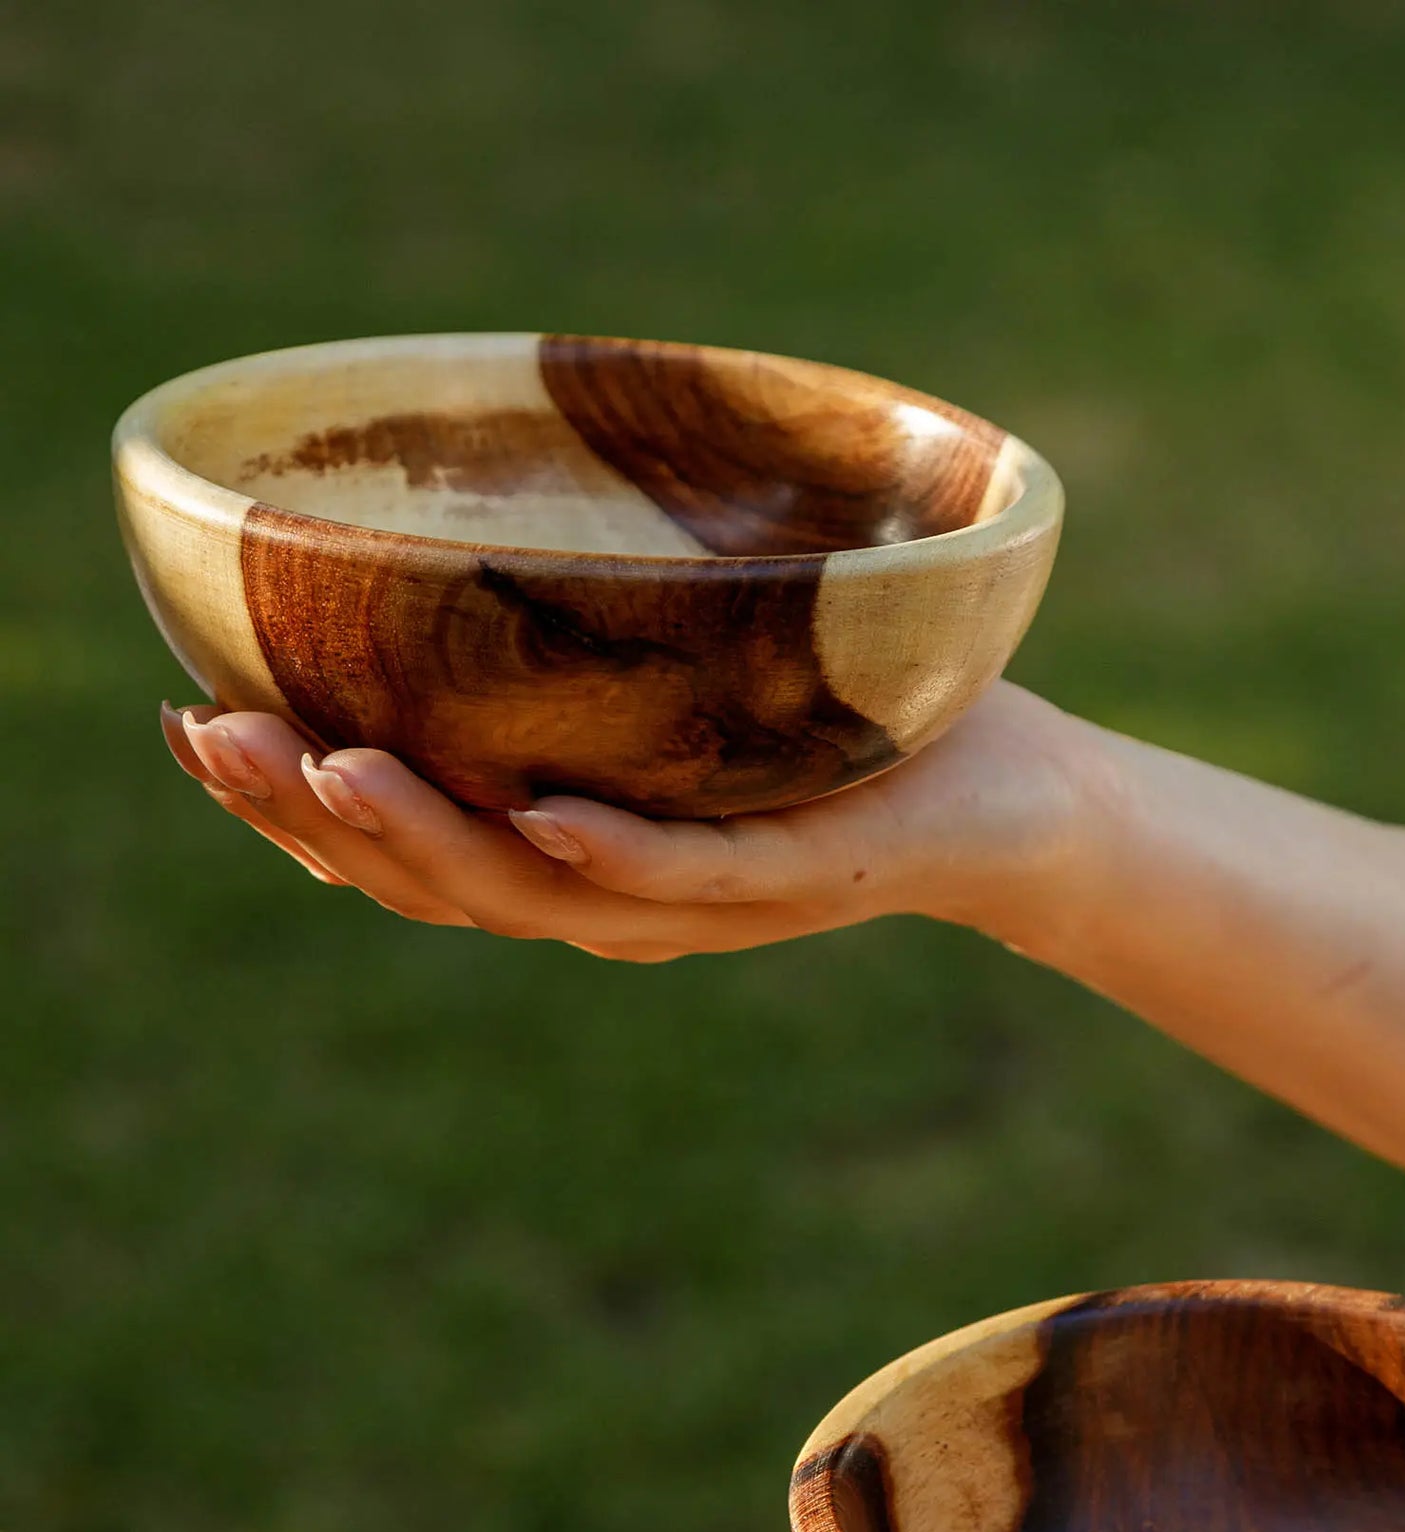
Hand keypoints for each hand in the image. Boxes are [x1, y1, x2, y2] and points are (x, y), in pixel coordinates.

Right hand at [159, 683, 1109, 959]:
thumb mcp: (680, 687)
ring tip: (329, 767)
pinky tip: (546, 819)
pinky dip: (616, 854)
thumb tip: (464, 563)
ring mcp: (709, 896)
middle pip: (442, 884)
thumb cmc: (838, 728)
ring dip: (430, 840)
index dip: (290, 812)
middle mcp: (623, 898)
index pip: (409, 852)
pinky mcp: (804, 873)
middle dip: (315, 819)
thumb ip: (578, 666)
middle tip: (214, 741)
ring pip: (541, 896)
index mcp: (578, 859)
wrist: (1017, 801)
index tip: (189, 732)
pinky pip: (696, 876)